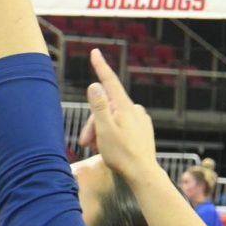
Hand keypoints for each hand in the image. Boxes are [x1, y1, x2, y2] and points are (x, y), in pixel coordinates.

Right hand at [81, 49, 157, 181]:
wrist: (143, 174)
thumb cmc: (121, 154)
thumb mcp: (104, 130)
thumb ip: (99, 107)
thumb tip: (95, 86)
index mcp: (124, 107)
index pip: (109, 82)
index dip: (100, 67)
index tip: (95, 52)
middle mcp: (134, 109)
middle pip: (106, 108)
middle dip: (92, 123)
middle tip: (83, 143)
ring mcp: (140, 119)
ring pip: (112, 117)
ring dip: (100, 130)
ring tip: (95, 149)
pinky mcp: (142, 129)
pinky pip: (122, 125)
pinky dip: (111, 133)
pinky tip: (109, 148)